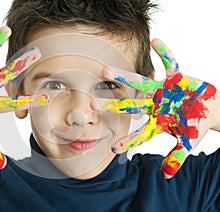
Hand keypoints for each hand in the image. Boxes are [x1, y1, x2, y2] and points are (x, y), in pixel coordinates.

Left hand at [97, 39, 217, 178]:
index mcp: (157, 121)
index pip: (140, 133)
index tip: (113, 148)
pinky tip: (155, 40)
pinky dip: (165, 53)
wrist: (211, 108)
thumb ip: (175, 158)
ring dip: (124, 77)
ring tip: (105, 71)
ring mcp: (164, 89)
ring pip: (141, 83)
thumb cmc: (196, 125)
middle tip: (92, 103)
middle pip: (131, 105)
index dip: (128, 140)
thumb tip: (165, 177)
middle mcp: (155, 104)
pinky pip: (171, 62)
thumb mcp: (188, 143)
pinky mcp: (177, 76)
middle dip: (113, 104)